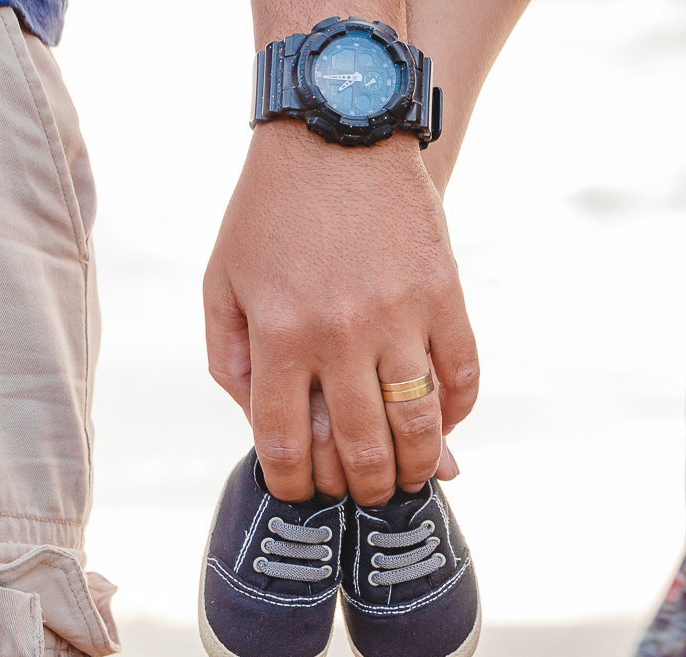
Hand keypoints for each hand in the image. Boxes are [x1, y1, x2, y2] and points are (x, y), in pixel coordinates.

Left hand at [203, 121, 478, 504]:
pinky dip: (456, 414)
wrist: (336, 133)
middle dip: (358, 490)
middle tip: (359, 494)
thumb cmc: (268, 215)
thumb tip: (269, 432)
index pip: (286, 443)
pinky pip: (463, 376)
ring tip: (405, 478)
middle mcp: (340, 333)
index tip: (302, 491)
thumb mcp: (222, 285)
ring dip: (413, 468)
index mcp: (278, 333)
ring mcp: (400, 314)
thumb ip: (232, 364)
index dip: (294, 484)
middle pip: (358, 449)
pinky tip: (441, 427)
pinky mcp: (445, 294)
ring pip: (418, 425)